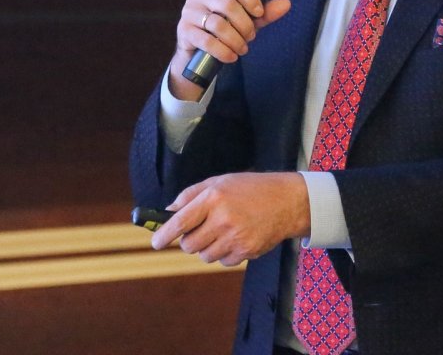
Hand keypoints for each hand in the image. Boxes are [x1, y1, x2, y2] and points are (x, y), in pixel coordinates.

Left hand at [150, 172, 309, 266]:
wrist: (287, 202)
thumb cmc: (251, 188)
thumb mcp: (220, 181)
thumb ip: (191, 194)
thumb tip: (169, 210)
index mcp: (213, 198)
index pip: (180, 222)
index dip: (164, 235)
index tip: (155, 243)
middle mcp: (223, 219)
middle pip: (190, 245)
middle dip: (189, 241)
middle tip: (199, 230)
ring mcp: (236, 238)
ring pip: (205, 256)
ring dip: (207, 248)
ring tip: (221, 231)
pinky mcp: (246, 251)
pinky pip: (223, 261)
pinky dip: (224, 253)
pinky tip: (235, 238)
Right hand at [168, 0, 290, 99]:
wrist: (198, 51)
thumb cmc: (225, 27)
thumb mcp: (246, 18)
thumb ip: (265, 12)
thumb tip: (287, 3)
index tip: (259, 13)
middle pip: (226, 4)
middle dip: (244, 24)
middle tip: (252, 36)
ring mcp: (188, 11)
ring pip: (218, 24)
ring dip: (235, 40)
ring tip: (243, 49)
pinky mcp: (184, 31)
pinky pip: (206, 41)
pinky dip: (223, 51)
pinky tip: (231, 56)